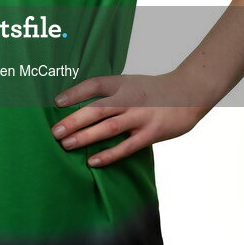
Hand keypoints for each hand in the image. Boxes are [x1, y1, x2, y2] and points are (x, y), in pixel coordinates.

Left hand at [49, 71, 213, 166]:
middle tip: (55, 131)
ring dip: (86, 136)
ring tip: (66, 145)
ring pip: (109, 127)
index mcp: (122, 83)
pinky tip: (93, 161)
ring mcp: (141, 115)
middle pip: (97, 108)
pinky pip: (126, 146)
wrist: (188, 93)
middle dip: (74, 120)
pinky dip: (109, 154)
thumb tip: (81, 106)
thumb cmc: (153, 92)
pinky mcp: (151, 133)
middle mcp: (129, 98)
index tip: (56, 102)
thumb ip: (110, 93)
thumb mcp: (130, 84)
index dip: (75, 92)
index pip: (94, 84)